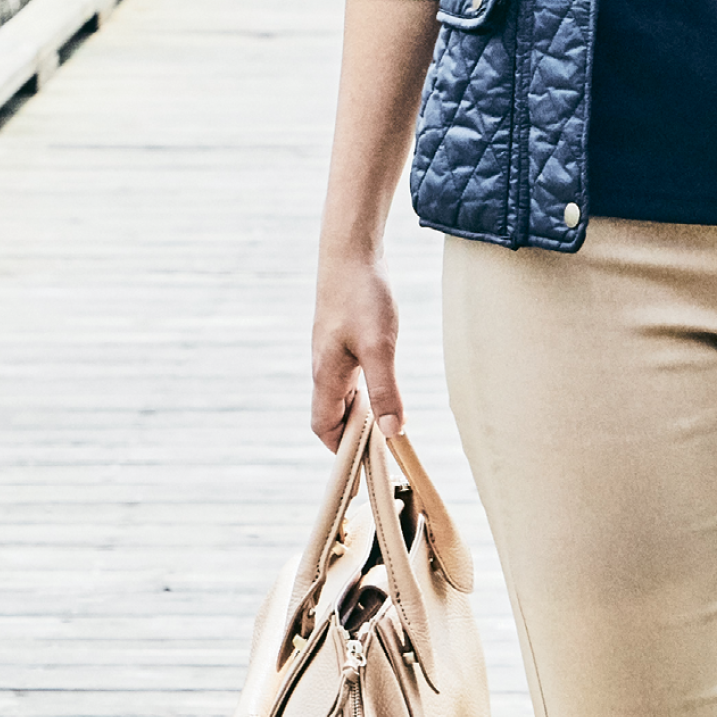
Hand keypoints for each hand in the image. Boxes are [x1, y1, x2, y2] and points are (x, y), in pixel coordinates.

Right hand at [312, 246, 403, 449]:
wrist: (350, 252)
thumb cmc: (361, 295)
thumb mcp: (379, 346)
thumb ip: (385, 391)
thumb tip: (392, 433)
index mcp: (327, 376)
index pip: (324, 428)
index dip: (341, 450)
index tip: (367, 465)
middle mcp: (324, 368)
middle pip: (333, 416)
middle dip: (355, 435)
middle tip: (386, 447)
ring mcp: (332, 353)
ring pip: (344, 396)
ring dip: (363, 413)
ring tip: (390, 421)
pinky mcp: (343, 339)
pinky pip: (351, 377)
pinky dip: (366, 390)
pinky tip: (385, 385)